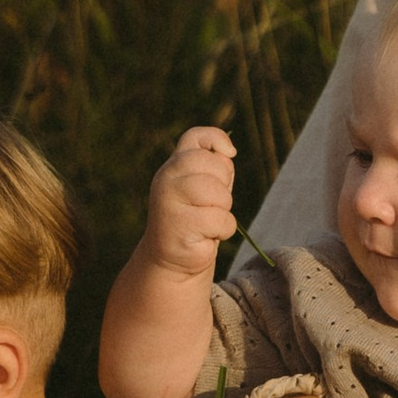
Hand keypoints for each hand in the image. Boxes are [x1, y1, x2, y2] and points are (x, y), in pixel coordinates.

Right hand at [143, 124, 237, 274]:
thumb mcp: (204, 188)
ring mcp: (168, 201)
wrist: (170, 260)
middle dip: (224, 187)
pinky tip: (204, 237)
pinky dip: (222, 231)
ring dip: (223, 212)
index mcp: (174, 165)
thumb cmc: (194, 218)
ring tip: (206, 221)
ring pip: (220, 195)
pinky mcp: (178, 226)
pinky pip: (221, 221)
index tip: (230, 154)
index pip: (195, 137)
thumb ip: (215, 167)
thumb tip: (228, 153)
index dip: (217, 139)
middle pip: (215, 165)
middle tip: (211, 204)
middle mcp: (166, 178)